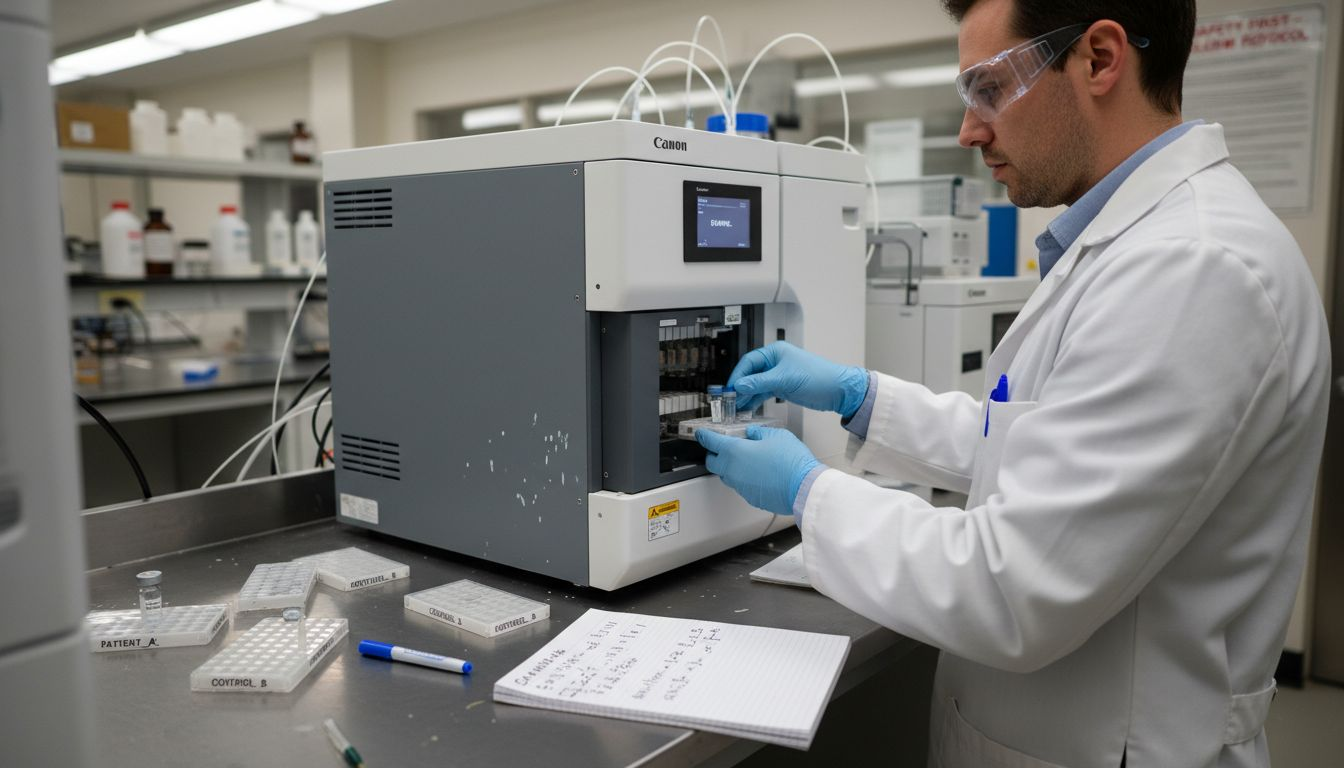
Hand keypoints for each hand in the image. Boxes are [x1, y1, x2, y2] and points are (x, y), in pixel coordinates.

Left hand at [696, 425, 820, 515]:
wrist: (803, 488)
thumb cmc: (791, 462)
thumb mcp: (776, 435)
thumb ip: (759, 433)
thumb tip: (752, 433)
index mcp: (734, 452)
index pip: (710, 442)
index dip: (704, 436)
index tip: (701, 434)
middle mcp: (732, 470)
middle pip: (712, 463)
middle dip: (713, 454)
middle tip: (721, 448)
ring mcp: (740, 486)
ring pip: (726, 475)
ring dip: (729, 467)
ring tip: (744, 459)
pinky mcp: (749, 497)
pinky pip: (740, 486)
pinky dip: (744, 478)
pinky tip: (757, 473)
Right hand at [727, 341, 867, 416]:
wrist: (838, 390)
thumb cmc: (819, 376)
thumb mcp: (785, 379)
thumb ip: (760, 383)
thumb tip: (740, 385)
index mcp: (775, 352)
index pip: (749, 362)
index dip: (738, 375)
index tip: (730, 388)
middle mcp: (775, 362)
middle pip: (751, 374)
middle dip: (740, 387)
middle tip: (730, 400)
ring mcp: (779, 375)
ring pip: (756, 385)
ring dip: (747, 396)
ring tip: (736, 407)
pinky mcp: (783, 387)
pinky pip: (764, 393)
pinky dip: (756, 400)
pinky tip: (748, 408)